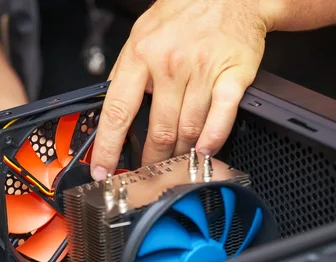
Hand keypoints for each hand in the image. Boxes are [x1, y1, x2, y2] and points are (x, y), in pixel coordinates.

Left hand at [90, 0, 271, 179]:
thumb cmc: (184, 13)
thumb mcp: (141, 34)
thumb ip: (125, 71)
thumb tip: (108, 108)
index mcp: (141, 54)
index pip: (117, 111)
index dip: (107, 146)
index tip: (102, 169)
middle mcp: (170, 63)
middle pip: (157, 129)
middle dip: (151, 159)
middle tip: (149, 171)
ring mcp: (203, 69)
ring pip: (188, 129)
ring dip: (181, 152)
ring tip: (177, 161)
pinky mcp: (233, 74)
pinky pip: (221, 117)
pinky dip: (212, 140)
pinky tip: (205, 151)